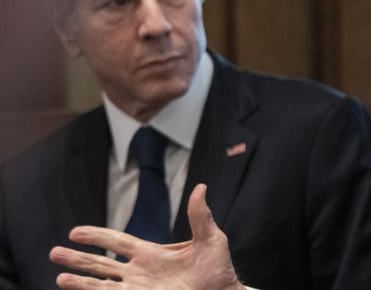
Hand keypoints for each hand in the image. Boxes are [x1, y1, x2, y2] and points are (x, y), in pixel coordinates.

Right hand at [49, 184, 244, 289]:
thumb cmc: (219, 268)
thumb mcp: (211, 239)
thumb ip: (200, 216)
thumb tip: (201, 187)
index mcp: (151, 253)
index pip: (117, 242)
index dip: (97, 237)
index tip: (74, 232)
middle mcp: (140, 272)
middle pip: (102, 264)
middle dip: (79, 259)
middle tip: (53, 252)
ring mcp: (139, 289)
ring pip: (102, 285)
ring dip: (80, 282)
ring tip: (59, 277)